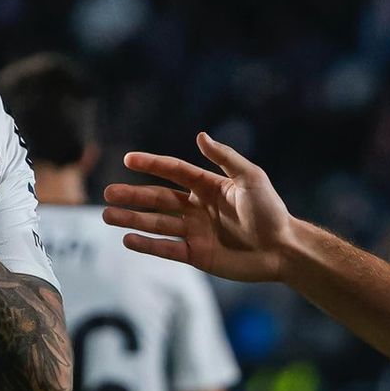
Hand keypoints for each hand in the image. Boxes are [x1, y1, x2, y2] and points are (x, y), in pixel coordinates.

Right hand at [102, 133, 296, 281]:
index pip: (173, 171)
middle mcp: (197, 207)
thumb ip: (224, 157)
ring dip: (132, 220)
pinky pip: (167, 249)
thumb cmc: (271, 210)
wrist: (282, 249)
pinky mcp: (197, 255)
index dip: (151, 165)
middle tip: (107, 193)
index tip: (128, 160)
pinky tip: (128, 240)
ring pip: (157, 224)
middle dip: (133, 196)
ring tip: (108, 216)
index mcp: (208, 186)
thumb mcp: (250, 177)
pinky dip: (148, 245)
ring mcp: (195, 232)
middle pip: (158, 199)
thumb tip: (199, 136)